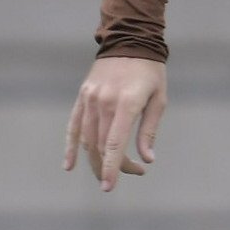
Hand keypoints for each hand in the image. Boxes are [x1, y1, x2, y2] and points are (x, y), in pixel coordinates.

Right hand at [63, 57, 167, 192]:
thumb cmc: (151, 74)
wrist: (129, 41)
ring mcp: (90, 99)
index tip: (109, 187)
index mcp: (127, 103)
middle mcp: (104, 102)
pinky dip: (71, 147)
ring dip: (96, 160)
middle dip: (112, 166)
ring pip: (87, 139)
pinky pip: (73, 126)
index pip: (114, 144)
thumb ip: (149, 131)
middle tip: (132, 172)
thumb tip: (146, 159)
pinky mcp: (82, 96)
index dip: (111, 168)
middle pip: (101, 145)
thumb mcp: (159, 101)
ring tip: (109, 172)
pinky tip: (70, 165)